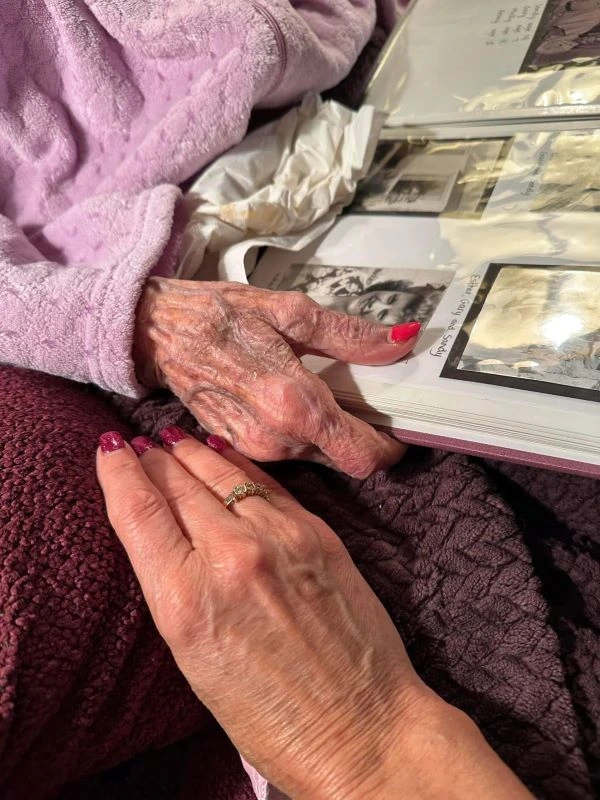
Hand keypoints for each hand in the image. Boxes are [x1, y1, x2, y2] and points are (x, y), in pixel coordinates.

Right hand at [97, 430, 532, 799]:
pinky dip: (237, 464)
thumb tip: (162, 532)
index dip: (118, 472)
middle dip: (154, 459)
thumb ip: (176, 587)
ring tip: (173, 439)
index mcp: (187, 600)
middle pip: (178, 484)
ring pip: (222, 473)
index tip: (109, 449)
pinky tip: (223, 453)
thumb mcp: (195, 657)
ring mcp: (279, 538)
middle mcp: (231, 557)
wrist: (362, 727)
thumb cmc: (270, 715)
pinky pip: (265, 484)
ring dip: (193, 453)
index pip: (139, 512)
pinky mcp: (317, 532)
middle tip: (140, 443)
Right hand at [133, 278, 419, 477]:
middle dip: (360, 432)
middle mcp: (276, 437)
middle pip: (344, 457)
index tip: (395, 423)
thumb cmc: (220, 315)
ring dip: (329, 430)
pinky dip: (301, 431)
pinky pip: (289, 450)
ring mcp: (255, 449)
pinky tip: (289, 398)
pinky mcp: (241, 448)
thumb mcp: (290, 312)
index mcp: (293, 402)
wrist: (157, 332)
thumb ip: (351, 335)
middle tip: (360, 394)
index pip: (363, 456)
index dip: (389, 446)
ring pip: (318, 455)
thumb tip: (402, 341)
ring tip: (319, 388)